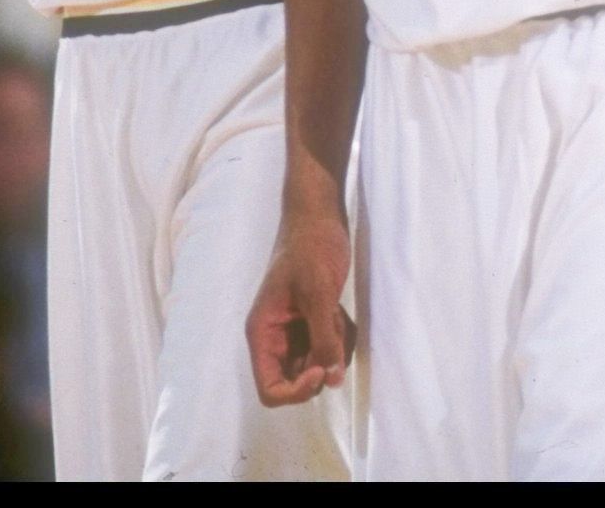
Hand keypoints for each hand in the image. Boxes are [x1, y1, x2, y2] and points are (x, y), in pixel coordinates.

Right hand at [246, 190, 355, 405]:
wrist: (319, 214)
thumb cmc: (311, 246)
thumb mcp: (318, 293)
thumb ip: (324, 338)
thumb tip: (331, 380)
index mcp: (262, 332)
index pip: (270, 389)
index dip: (296, 391)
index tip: (321, 371)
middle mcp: (274, 337)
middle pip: (296, 381)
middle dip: (321, 365)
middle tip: (335, 334)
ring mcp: (294, 330)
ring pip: (317, 365)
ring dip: (335, 349)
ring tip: (337, 315)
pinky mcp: (312, 321)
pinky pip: (329, 347)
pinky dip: (341, 337)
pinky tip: (342, 312)